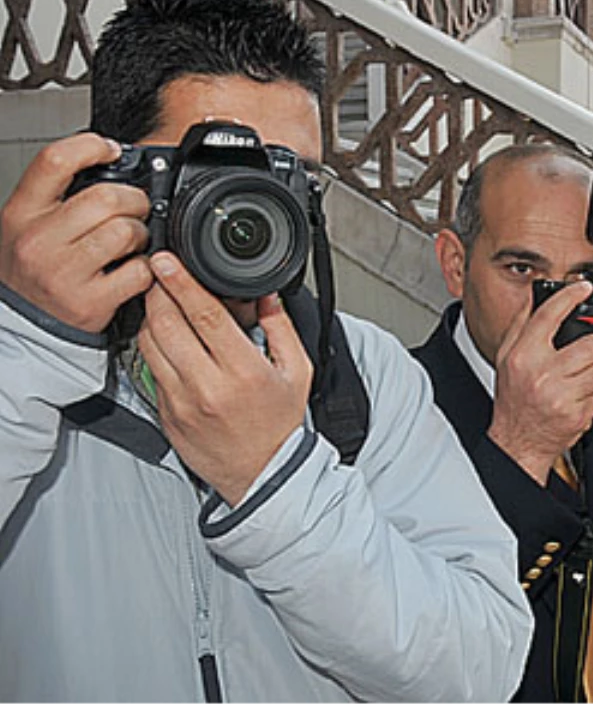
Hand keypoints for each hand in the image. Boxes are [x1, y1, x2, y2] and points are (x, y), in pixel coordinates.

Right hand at [0, 134, 151, 331]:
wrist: (25, 324)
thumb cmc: (34, 268)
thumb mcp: (28, 223)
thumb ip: (61, 196)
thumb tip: (113, 166)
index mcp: (22, 212)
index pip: (55, 161)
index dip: (91, 146)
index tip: (110, 150)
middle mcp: (38, 240)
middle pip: (106, 197)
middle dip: (133, 201)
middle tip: (134, 210)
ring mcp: (64, 273)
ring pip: (126, 232)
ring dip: (141, 234)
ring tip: (131, 242)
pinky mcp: (90, 302)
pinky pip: (140, 271)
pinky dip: (146, 269)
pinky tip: (131, 270)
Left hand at [137, 253, 311, 504]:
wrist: (262, 474)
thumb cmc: (280, 425)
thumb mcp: (298, 372)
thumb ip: (281, 329)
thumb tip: (266, 296)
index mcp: (243, 371)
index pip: (204, 316)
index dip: (182, 284)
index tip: (168, 262)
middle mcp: (208, 386)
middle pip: (167, 324)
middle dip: (157, 291)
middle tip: (158, 273)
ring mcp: (182, 401)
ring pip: (150, 344)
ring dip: (150, 316)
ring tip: (160, 300)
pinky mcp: (166, 413)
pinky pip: (149, 369)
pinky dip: (152, 345)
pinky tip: (164, 335)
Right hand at [488, 281, 592, 484]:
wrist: (517, 441)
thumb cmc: (513, 400)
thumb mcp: (507, 358)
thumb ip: (521, 325)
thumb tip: (537, 296)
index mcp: (522, 356)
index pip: (549, 315)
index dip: (571, 296)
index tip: (584, 287)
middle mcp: (541, 374)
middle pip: (592, 343)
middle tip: (590, 352)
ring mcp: (561, 395)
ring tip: (587, 375)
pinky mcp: (578, 414)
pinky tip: (581, 395)